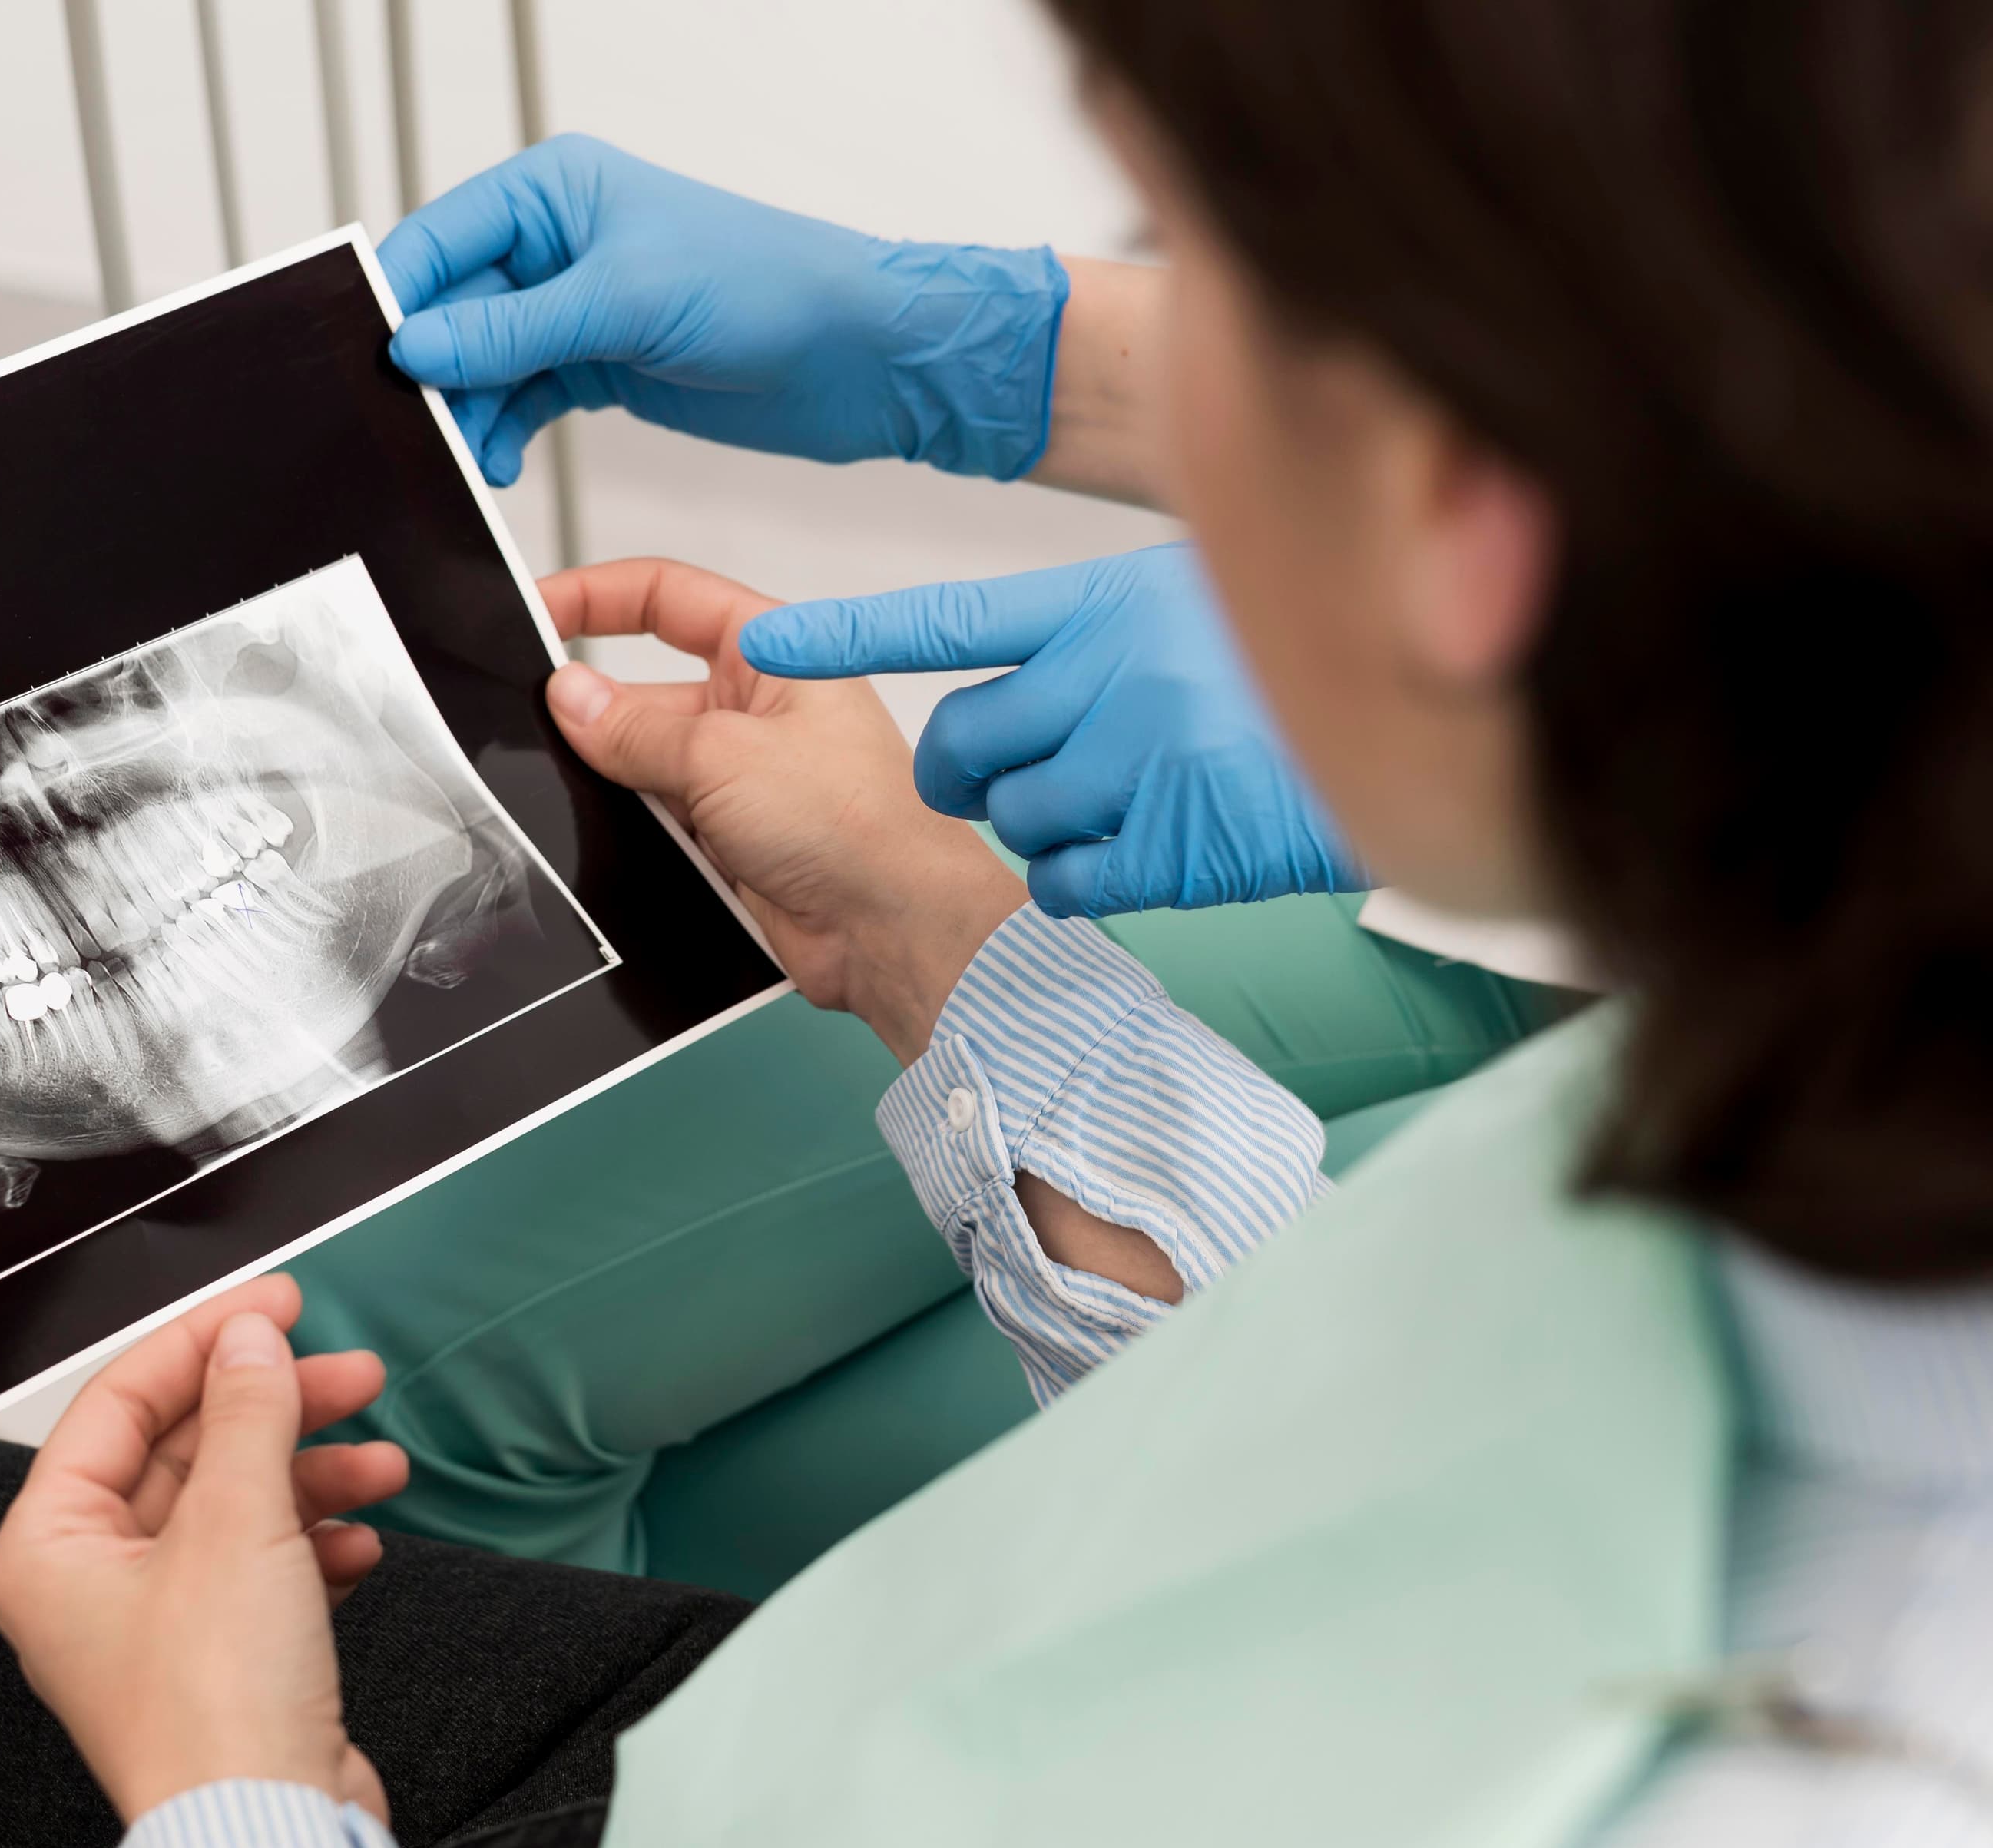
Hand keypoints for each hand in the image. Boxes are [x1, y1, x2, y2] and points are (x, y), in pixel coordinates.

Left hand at [0, 1274, 411, 1825]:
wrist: (273, 1834)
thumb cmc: (217, 1711)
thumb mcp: (237, 1522)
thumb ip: (247, 1412)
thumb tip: (249, 1339)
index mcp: (46, 1547)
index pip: (121, 1403)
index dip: (204, 1341)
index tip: (274, 1305)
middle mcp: (86, 1585)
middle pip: (185, 1452)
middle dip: (276, 1411)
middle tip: (349, 1374)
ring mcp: (154, 1627)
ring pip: (234, 1508)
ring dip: (311, 1477)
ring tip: (381, 1463)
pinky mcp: (217, 1662)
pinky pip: (263, 1570)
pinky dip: (314, 1546)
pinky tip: (359, 1542)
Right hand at [383, 135, 1067, 486]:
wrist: (856, 357)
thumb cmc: (765, 288)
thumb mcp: (624, 304)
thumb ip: (511, 330)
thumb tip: (415, 349)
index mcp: (554, 192)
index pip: (439, 239)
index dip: (398, 300)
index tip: (369, 363)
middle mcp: (555, 244)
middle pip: (452, 308)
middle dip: (431, 370)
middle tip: (414, 430)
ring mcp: (574, 307)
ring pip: (482, 363)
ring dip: (466, 413)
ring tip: (466, 458)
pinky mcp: (597, 364)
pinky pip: (520, 399)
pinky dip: (502, 433)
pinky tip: (498, 466)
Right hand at [540, 559, 1026, 1064]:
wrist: (892, 930)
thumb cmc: (856, 825)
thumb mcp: (722, 756)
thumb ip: (634, 727)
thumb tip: (568, 696)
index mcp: (772, 652)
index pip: (667, 596)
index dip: (596, 596)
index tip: (535, 611)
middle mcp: (756, 709)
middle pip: (645, 687)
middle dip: (593, 707)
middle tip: (534, 719)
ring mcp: (742, 777)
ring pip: (643, 760)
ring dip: (611, 775)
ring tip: (577, 789)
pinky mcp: (730, 839)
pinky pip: (656, 820)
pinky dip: (628, 827)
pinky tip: (607, 835)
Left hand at [738, 544, 1366, 915]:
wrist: (1446, 738)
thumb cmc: (1304, 679)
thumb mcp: (1196, 616)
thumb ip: (1099, 640)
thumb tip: (1020, 679)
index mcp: (1110, 602)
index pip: (946, 619)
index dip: (848, 635)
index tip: (766, 646)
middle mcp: (1115, 672)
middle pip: (964, 744)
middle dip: (973, 776)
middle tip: (1026, 778)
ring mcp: (1143, 761)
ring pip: (1016, 818)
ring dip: (1052, 826)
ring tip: (1137, 802)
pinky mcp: (1171, 844)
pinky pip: (1069, 879)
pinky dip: (1090, 879)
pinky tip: (1149, 852)